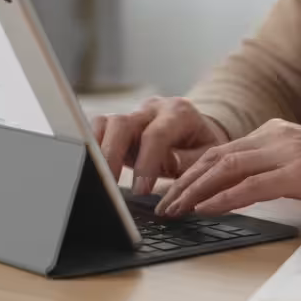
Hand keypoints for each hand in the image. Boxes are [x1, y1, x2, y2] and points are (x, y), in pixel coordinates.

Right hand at [90, 97, 229, 194]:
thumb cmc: (201, 146)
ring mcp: (133, 114)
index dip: (146, 163)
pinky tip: (94, 168)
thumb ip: (189, 162)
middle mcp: (152, 109)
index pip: (157, 134)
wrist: (196, 131)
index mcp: (179, 113)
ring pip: (106, 123)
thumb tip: (170, 170)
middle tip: (110, 185)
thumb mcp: (206, 155)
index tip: (140, 191)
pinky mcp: (119, 125)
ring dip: (99, 152)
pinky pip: (99, 129)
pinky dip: (94, 147)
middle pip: (123, 123)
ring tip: (98, 178)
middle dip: (113, 155)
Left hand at [155, 119, 300, 216]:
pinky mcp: (299, 172)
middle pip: (216, 156)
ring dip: (193, 191)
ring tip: (173, 209)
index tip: (172, 189)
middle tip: (161, 204)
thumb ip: (279, 167)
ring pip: (226, 168)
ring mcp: (287, 152)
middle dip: (183, 181)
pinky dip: (222, 197)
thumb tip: (249, 189)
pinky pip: (250, 185)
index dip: (192, 170)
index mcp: (277, 131)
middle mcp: (277, 135)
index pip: (223, 150)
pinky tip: (204, 208)